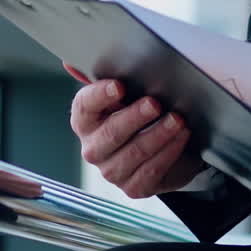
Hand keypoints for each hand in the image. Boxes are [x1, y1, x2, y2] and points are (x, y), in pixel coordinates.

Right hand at [65, 65, 204, 196]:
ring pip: (135, 152)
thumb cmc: (141, 115)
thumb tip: (70, 63)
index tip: (119, 86)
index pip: (85, 106)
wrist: (162, 147)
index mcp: (86, 121)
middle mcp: (94, 148)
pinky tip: (181, 136)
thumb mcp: (129, 94)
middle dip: (135, 117)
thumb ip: (108, 76)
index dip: (100, 95)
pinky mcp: (133, 187)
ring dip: (159, 134)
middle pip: (111, 133)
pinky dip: (169, 151)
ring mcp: (112, 170)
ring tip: (177, 120)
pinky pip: (152, 169)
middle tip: (155, 103)